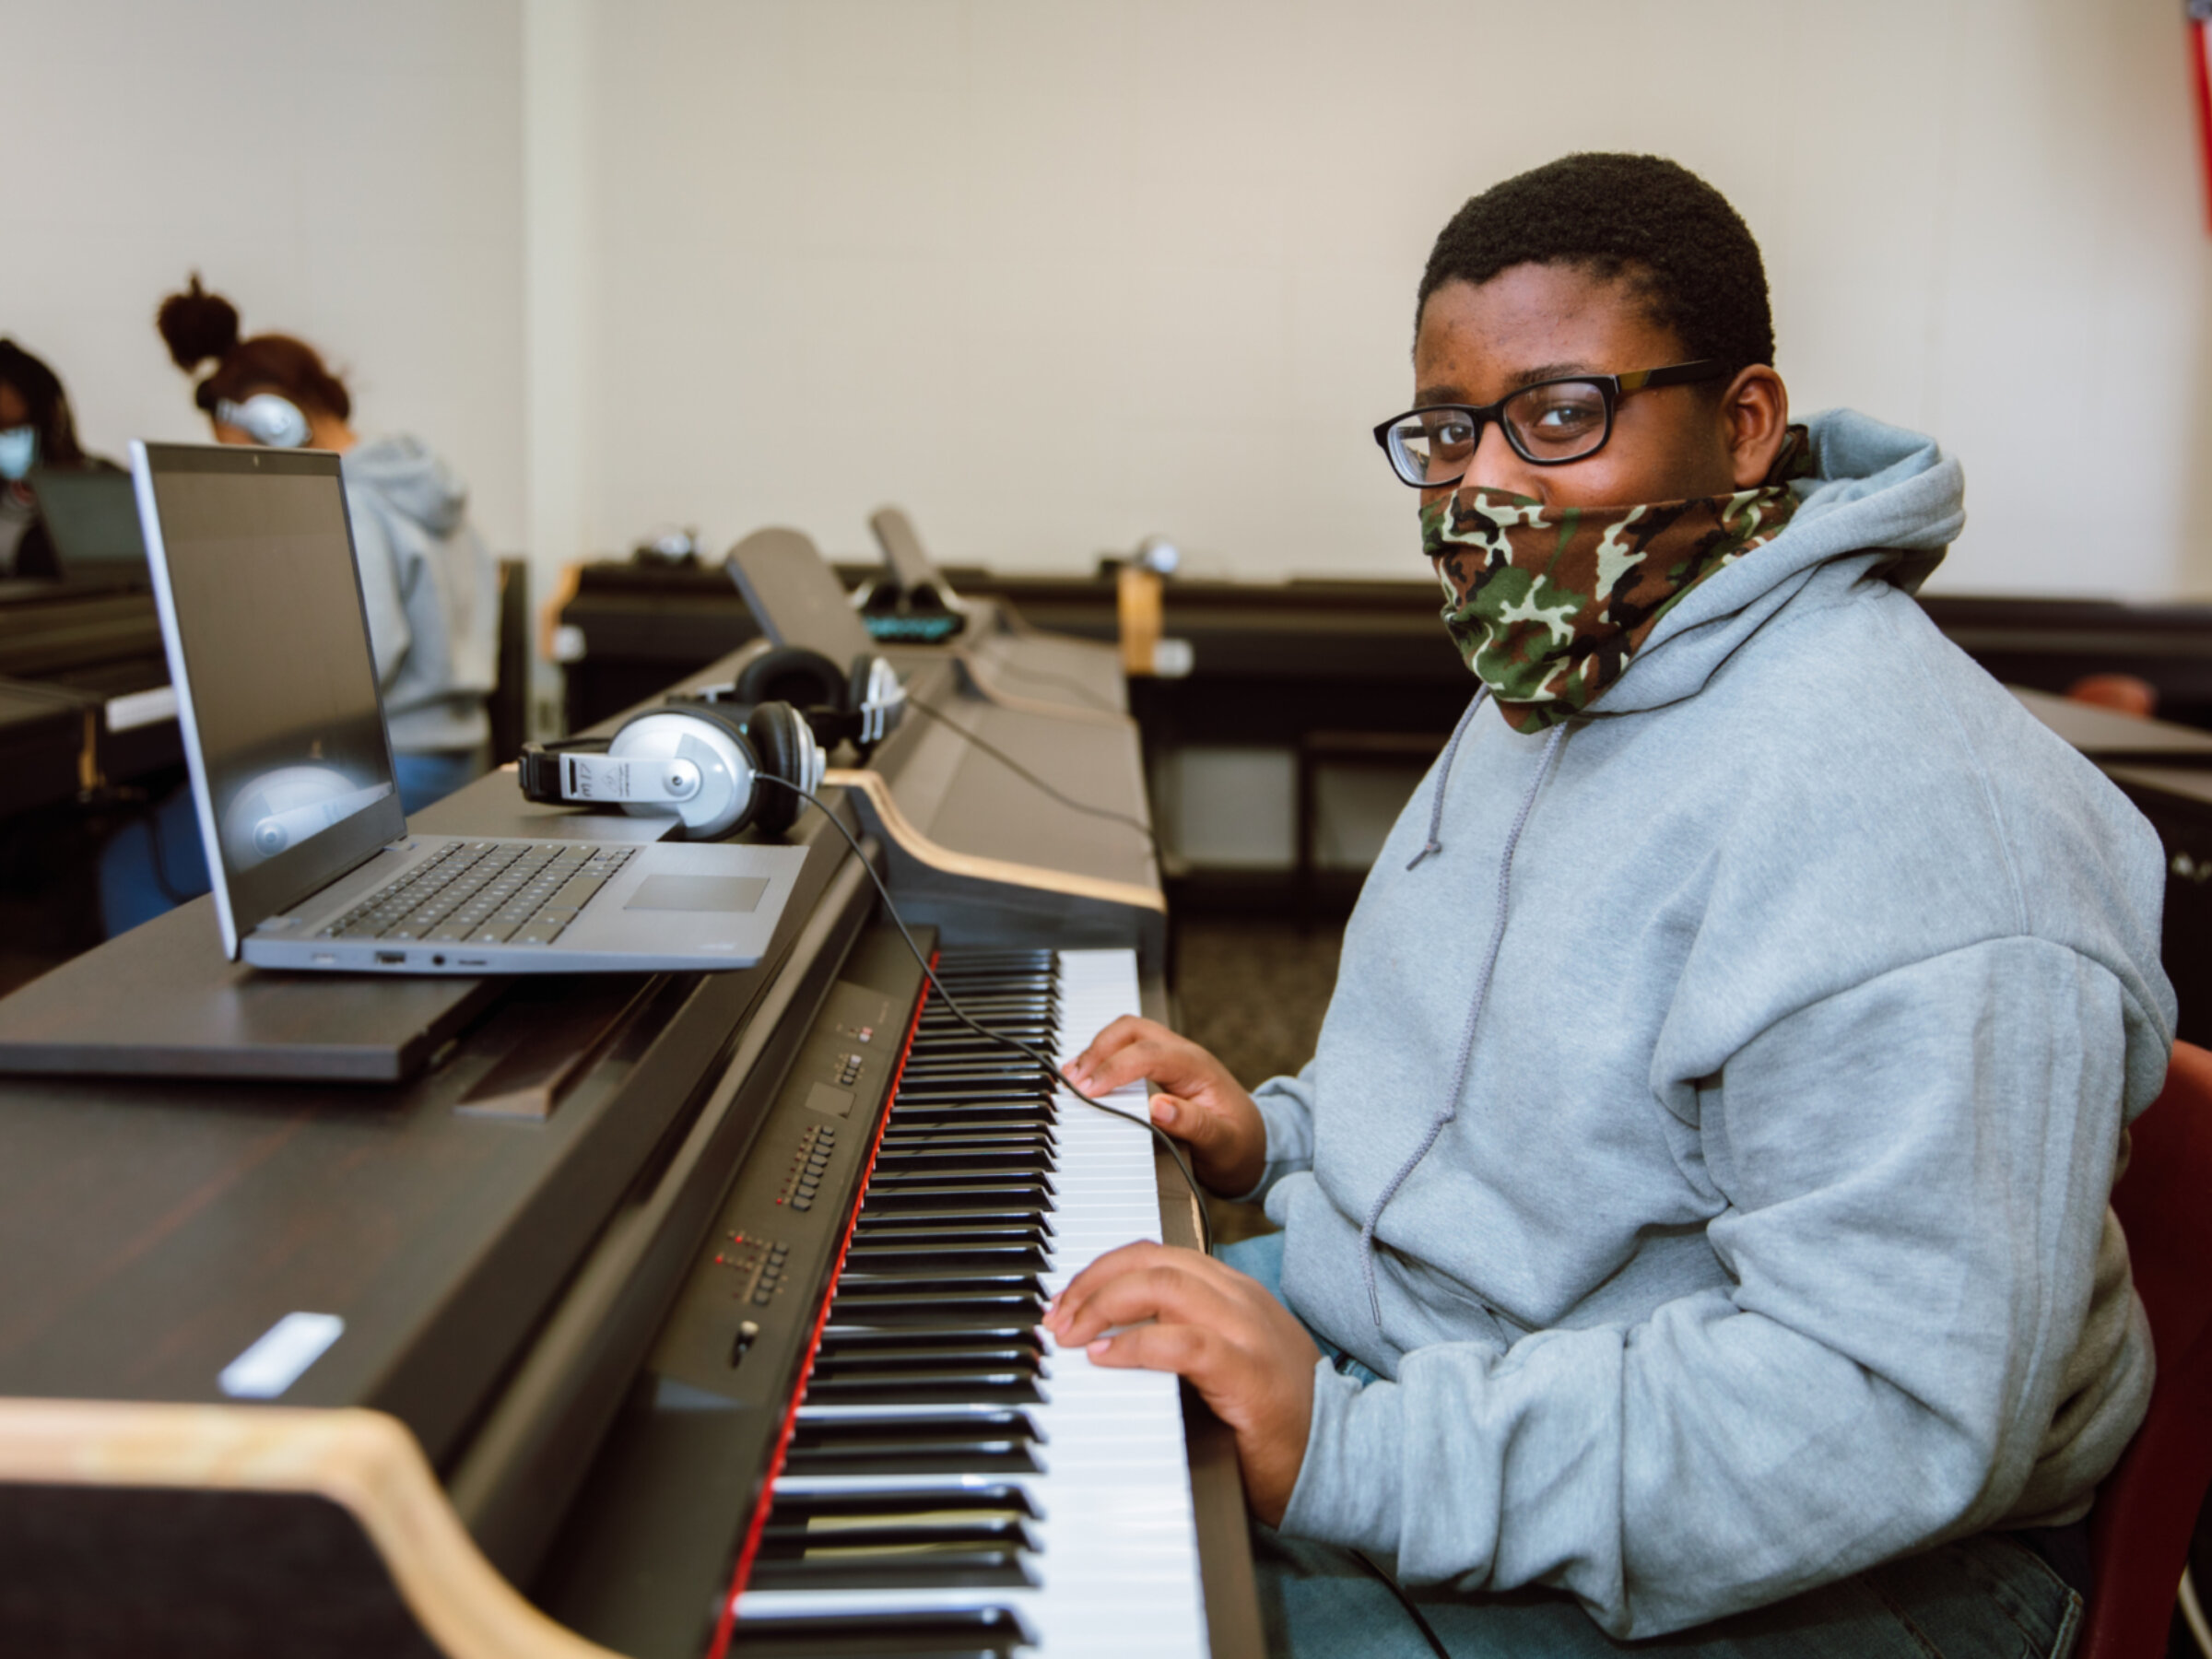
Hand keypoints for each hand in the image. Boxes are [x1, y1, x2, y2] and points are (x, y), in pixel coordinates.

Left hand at [1044, 1242, 1320, 1525]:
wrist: (1342, 1457)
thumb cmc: (1279, 1418)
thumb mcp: (1225, 1360)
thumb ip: (1181, 1334)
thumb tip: (1105, 1335)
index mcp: (1233, 1292)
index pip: (1158, 1256)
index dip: (1103, 1270)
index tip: (1066, 1300)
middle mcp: (1240, 1300)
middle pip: (1153, 1261)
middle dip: (1093, 1282)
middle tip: (1058, 1318)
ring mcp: (1247, 1332)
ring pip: (1165, 1286)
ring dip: (1104, 1305)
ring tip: (1072, 1334)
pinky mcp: (1248, 1372)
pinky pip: (1183, 1343)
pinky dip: (1136, 1345)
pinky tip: (1105, 1358)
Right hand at [1062, 1017, 1266, 1196]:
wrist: (1255, 1144)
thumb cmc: (1240, 1143)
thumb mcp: (1223, 1142)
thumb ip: (1193, 1124)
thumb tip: (1158, 1108)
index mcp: (1198, 1067)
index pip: (1148, 1054)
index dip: (1114, 1069)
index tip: (1089, 1090)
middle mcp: (1183, 1054)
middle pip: (1133, 1029)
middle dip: (1099, 1049)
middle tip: (1074, 1080)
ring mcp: (1172, 1056)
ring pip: (1127, 1033)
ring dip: (1097, 1049)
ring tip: (1071, 1076)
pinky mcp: (1162, 1066)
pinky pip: (1128, 1048)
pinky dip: (1103, 1056)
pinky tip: (1087, 1075)